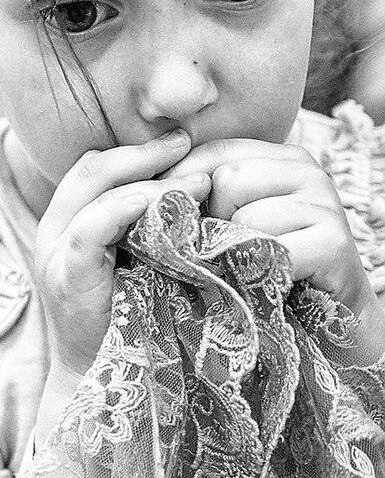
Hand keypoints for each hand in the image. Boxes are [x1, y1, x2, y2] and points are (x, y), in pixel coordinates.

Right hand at [34, 129, 210, 443]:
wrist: (109, 388)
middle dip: (144, 152)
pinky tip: (172, 204)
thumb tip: (204, 187)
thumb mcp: (148, 266)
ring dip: (149, 176)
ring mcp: (55, 253)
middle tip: (191, 142)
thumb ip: (157, 230)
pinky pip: (94, 225)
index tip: (186, 144)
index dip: (138, 151)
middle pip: (93, 166)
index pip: (97, 167)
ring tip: (197, 176)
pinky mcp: (66, 276)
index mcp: (71, 226)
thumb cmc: (139, 328)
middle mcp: (55, 232)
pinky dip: (133, 206)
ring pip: (94, 187)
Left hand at [161, 138, 384, 363]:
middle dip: (211, 224)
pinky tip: (261, 288)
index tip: (159, 219)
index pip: (215, 151)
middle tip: (220, 257)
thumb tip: (142, 190)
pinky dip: (256, 276)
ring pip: (248, 218)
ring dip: (234, 256)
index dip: (180, 183)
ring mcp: (326, 203)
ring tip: (244, 276)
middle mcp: (307, 171)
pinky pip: (272, 250)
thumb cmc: (266, 274)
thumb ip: (202, 202)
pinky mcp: (335, 242)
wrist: (329, 326)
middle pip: (228, 180)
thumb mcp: (231, 229)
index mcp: (281, 159)